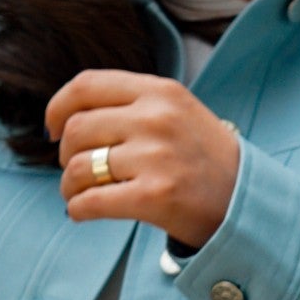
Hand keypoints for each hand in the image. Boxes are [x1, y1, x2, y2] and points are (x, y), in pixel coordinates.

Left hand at [48, 72, 240, 248]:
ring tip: (77, 194)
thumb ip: (133, 105)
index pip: (86, 86)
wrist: (246, 202)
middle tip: (74, 170)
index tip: (52, 128)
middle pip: (78, 129)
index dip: (58, 107)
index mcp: (158, 91)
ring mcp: (154, 158)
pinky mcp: (154, 197)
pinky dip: (77, 209)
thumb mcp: (177, 112)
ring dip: (69, 185)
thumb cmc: (205, 161)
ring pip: (81, 167)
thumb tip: (74, 117)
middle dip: (65, 154)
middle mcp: (155, 119)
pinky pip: (92, 202)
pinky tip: (80, 213)